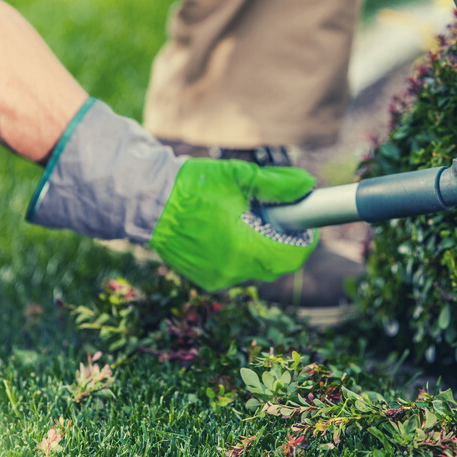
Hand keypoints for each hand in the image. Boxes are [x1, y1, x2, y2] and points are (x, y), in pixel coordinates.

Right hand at [150, 159, 316, 290]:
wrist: (149, 204)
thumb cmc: (194, 186)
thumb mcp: (240, 177)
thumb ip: (278, 184)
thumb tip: (307, 185)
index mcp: (246, 246)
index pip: (294, 255)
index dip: (306, 239)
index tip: (305, 222)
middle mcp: (234, 270)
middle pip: (278, 265)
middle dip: (285, 243)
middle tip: (279, 217)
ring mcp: (219, 278)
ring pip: (257, 269)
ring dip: (263, 249)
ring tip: (249, 220)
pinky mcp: (206, 280)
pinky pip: (236, 271)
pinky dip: (241, 255)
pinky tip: (229, 232)